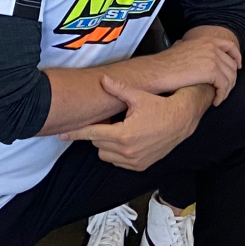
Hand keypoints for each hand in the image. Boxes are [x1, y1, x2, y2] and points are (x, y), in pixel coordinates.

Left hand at [64, 76, 203, 170]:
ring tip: (118, 130)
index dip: (76, 133)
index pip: (92, 134)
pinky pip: (118, 162)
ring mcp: (133, 161)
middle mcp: (126, 151)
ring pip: (106, 155)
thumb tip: (102, 79)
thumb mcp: (138, 96)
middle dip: (98, 133)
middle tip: (108, 121)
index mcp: (122, 134)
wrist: (182, 120)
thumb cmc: (161, 106)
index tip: (62, 135)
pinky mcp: (140, 166)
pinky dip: (117, 153)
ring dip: (106, 144)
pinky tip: (126, 141)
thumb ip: (118, 89)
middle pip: (97, 144)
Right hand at [153, 31, 241, 104]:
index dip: (236, 57)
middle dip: (231, 79)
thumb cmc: (165, 64)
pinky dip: (221, 95)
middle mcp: (211, 46)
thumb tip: (197, 52)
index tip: (237, 67)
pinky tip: (215, 101)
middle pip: (232, 64)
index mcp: (206, 40)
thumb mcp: (182, 49)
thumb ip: (194, 49)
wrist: (157, 71)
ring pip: (230, 77)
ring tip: (218, 98)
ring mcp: (213, 57)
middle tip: (224, 90)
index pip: (230, 45)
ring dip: (226, 90)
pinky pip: (224, 85)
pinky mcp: (211, 70)